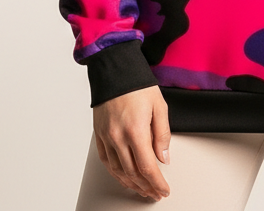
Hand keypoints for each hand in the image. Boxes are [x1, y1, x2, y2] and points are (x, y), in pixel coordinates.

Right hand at [92, 84, 171, 201]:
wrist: (114, 69)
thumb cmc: (137, 84)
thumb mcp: (159, 105)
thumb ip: (162, 134)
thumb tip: (164, 157)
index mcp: (136, 130)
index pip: (148, 167)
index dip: (157, 183)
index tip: (163, 190)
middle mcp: (118, 136)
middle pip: (132, 173)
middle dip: (146, 187)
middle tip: (155, 193)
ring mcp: (107, 137)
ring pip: (118, 171)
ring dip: (131, 184)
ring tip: (142, 189)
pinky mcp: (99, 134)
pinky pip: (106, 161)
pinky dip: (116, 173)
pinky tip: (124, 177)